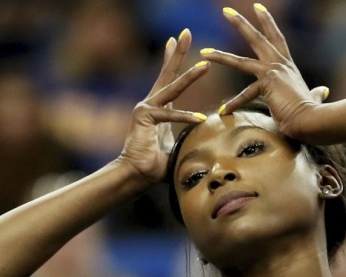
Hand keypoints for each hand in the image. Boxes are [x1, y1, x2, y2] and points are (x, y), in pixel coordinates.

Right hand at [118, 29, 209, 183]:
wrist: (136, 175)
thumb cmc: (156, 165)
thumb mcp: (177, 146)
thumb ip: (189, 139)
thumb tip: (209, 142)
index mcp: (158, 109)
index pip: (168, 80)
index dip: (172, 59)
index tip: (175, 40)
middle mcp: (150, 104)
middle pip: (167, 73)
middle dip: (177, 53)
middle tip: (186, 33)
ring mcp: (146, 108)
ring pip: (172, 89)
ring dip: (190, 76)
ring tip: (205, 65)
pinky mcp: (144, 118)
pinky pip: (169, 115)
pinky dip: (185, 117)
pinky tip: (200, 118)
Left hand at [201, 4, 327, 139]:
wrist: (312, 119)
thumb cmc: (311, 112)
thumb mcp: (312, 97)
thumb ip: (316, 93)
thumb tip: (323, 90)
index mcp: (288, 66)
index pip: (276, 38)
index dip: (268, 23)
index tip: (258, 8)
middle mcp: (280, 64)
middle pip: (258, 38)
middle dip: (240, 24)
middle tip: (225, 11)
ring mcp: (273, 72)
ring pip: (241, 62)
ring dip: (220, 56)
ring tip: (204, 52)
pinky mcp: (267, 84)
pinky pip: (244, 95)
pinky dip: (234, 105)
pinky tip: (223, 112)